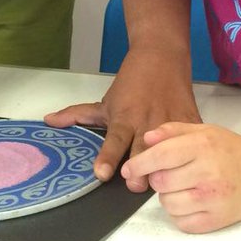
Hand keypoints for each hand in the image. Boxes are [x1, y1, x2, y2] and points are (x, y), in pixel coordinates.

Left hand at [44, 44, 200, 181]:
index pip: (114, 142)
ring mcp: (170, 123)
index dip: (108, 158)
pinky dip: (191, 153)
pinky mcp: (190, 122)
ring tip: (162, 184)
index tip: (101, 174)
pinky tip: (192, 166)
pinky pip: (191, 142)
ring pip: (169, 152)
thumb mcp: (105, 100)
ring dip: (166, 168)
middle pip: (144, 153)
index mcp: (124, 118)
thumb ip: (77, 115)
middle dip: (141, 171)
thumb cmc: (132, 81)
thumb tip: (48, 122)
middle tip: (135, 184)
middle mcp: (146, 122)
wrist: (162, 56)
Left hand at [121, 122, 240, 232]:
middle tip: (169, 174)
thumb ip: (173, 131)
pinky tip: (191, 201)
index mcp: (202, 146)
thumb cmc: (231, 149)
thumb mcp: (203, 130)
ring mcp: (212, 199)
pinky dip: (180, 214)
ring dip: (168, 196)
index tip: (128, 169)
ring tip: (184, 187)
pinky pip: (181, 222)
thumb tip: (147, 139)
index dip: (139, 164)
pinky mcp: (216, 220)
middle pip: (160, 182)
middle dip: (157, 178)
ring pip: (168, 204)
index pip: (160, 157)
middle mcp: (207, 173)